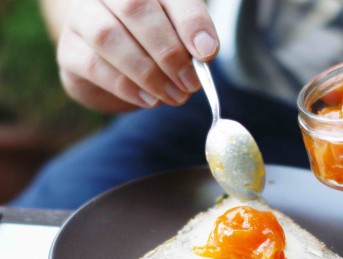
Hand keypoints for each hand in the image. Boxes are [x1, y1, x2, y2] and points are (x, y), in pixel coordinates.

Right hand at [57, 0, 218, 111]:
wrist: (118, 71)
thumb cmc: (156, 48)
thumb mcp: (180, 41)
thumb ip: (192, 41)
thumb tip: (204, 53)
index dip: (190, 21)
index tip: (207, 52)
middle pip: (134, 6)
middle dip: (168, 50)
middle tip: (190, 82)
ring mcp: (81, 17)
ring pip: (108, 35)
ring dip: (148, 72)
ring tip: (174, 96)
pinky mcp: (69, 50)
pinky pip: (94, 65)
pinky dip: (127, 86)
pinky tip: (150, 99)